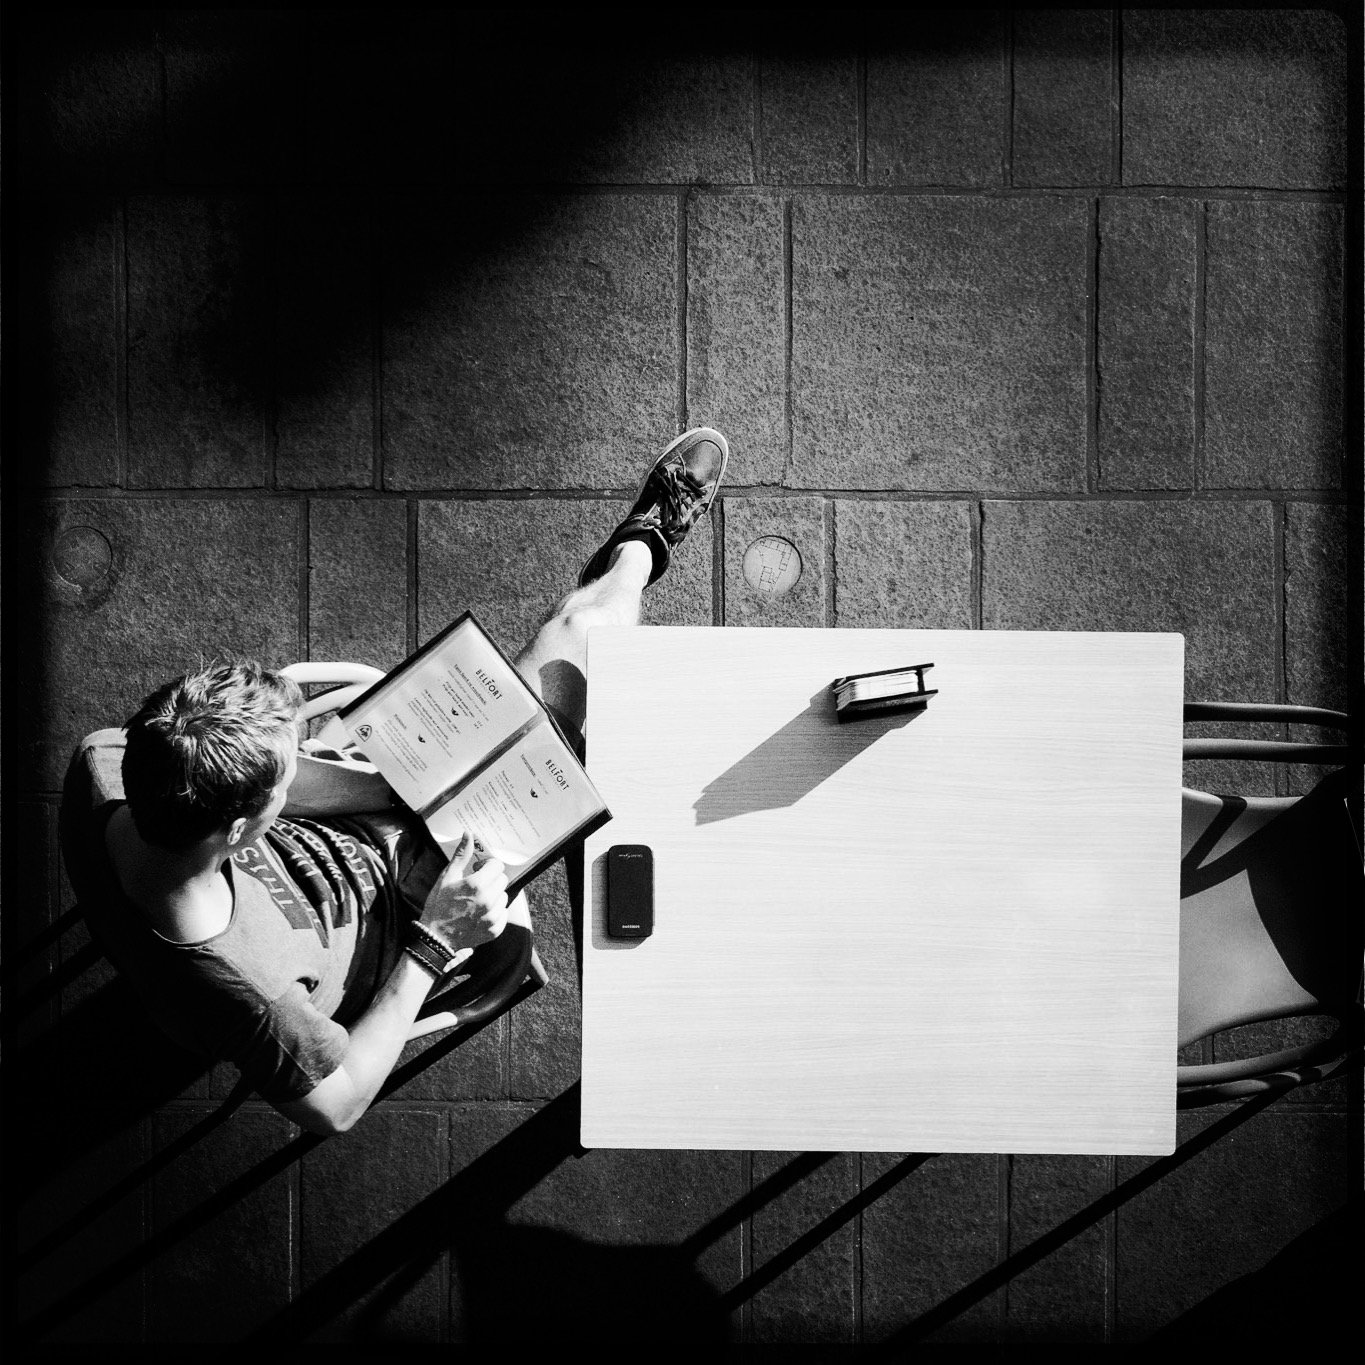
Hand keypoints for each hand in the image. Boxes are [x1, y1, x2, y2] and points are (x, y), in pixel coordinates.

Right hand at [419, 831, 508, 955]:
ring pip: (503, 896)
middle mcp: (488, 900)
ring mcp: (493, 917)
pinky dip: (495, 912)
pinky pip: (503, 914)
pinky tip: (480, 913)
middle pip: (502, 880)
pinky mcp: (495, 930)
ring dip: (494, 895)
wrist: (435, 937)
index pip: (497, 866)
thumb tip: (468, 834)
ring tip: (477, 900)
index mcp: (476, 885)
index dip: (487, 865)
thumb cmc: (438, 906)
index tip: (477, 869)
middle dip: (491, 879)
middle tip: (476, 884)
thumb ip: (461, 855)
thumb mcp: (446, 877)